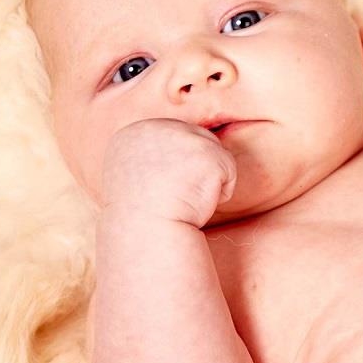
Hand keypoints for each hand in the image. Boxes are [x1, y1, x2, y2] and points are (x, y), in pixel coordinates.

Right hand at [100, 118, 237, 227]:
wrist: (147, 235)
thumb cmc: (142, 221)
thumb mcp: (134, 181)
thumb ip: (150, 160)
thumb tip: (178, 160)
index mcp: (133, 133)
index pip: (172, 139)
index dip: (177, 170)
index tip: (163, 193)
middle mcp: (157, 127)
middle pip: (197, 140)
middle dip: (195, 172)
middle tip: (175, 199)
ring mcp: (183, 136)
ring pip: (214, 154)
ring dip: (207, 182)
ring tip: (185, 200)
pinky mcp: (208, 151)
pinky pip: (229, 169)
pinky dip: (221, 193)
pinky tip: (199, 204)